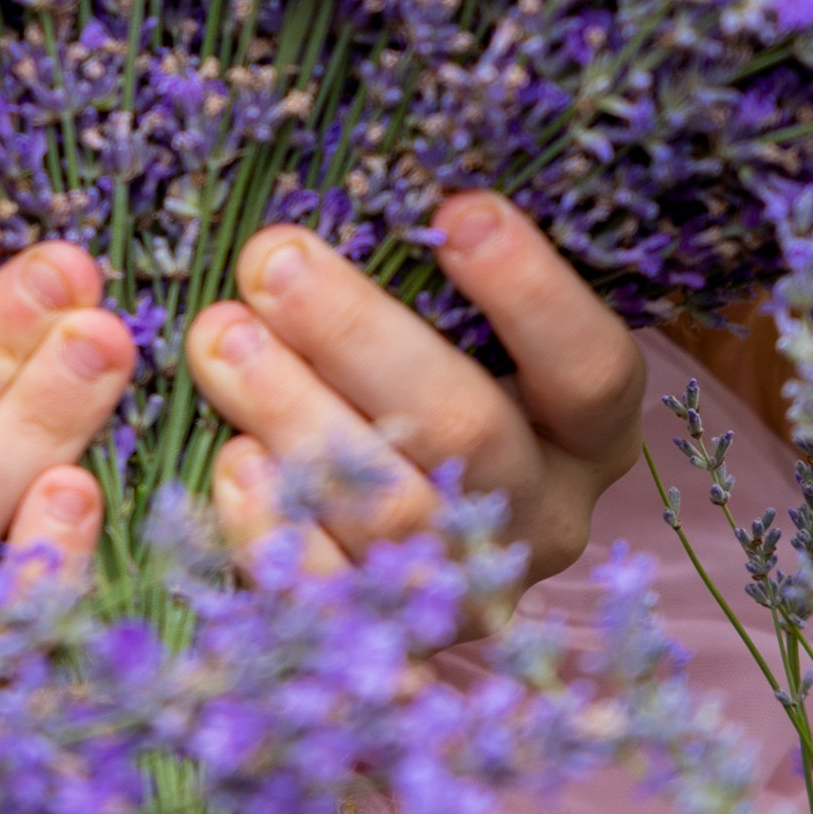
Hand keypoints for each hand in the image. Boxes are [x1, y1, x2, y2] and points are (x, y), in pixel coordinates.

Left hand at [184, 190, 644, 611]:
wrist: (405, 544)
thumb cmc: (427, 382)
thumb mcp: (462, 332)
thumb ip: (431, 275)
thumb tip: (357, 170)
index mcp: (588, 431)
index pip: (591, 367)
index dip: (531, 291)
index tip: (458, 207)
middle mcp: (544, 514)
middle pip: (469, 429)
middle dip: (360, 335)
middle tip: (273, 259)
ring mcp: (467, 586)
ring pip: (393, 511)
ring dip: (297, 415)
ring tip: (221, 337)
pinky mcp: (386, 644)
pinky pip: (331, 596)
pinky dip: (277, 527)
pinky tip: (231, 460)